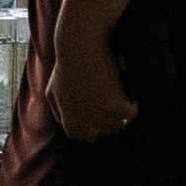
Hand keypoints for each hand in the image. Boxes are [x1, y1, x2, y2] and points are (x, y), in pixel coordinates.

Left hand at [44, 16, 139, 141]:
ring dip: (121, 109)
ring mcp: (104, 120)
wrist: (78, 48)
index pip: (91, 137)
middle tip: (107, 95)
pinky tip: (123, 86)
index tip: (99, 106)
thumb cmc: (66, 68)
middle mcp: (89, 130)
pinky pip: (133, 111)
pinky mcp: (119, 108)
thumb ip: (60, 115)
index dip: (96, 121)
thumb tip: (70, 127)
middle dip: (110, 116)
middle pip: (109, 131)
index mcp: (73, 130)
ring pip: (122, 123)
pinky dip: (132, 99)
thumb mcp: (52, 94)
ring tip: (113, 89)